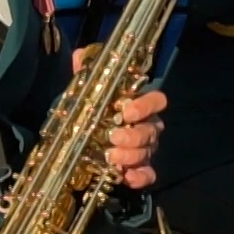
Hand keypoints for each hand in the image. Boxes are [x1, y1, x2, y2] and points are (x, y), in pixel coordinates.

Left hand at [72, 49, 164, 188]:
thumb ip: (84, 72)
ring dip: (131, 155)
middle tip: (113, 137)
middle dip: (134, 135)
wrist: (76, 138)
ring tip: (110, 157)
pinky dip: (140, 178)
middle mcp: (145, 126)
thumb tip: (79, 56)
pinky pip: (147, 175)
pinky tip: (126, 178)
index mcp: (137, 105)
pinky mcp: (136, 169)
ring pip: (148, 152)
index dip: (146, 105)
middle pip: (152, 130)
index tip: (127, 110)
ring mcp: (143, 149)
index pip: (157, 100)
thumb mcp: (83, 90)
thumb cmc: (87, 110)